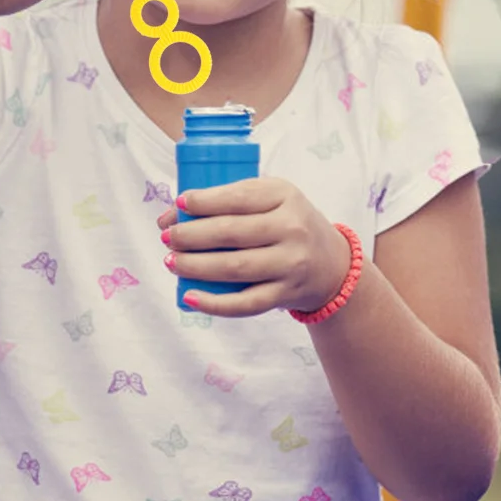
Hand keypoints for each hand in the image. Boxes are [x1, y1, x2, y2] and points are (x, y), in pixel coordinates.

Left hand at [158, 177, 352, 317]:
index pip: (239, 198)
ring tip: (171, 262)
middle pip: (231, 233)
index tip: (179, 204)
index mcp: (286, 197)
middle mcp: (292, 229)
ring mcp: (291, 263)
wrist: (333, 264)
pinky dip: (214, 303)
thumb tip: (171, 215)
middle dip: (190, 236)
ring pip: (234, 268)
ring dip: (195, 266)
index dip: (204, 202)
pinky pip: (245, 303)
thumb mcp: (274, 200)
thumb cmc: (290, 225)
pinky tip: (189, 297)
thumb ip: (230, 201)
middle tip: (168, 238)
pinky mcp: (286, 294)